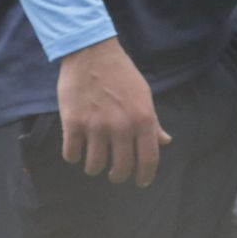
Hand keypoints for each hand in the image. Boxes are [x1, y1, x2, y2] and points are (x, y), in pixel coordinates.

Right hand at [57, 38, 168, 186]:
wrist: (92, 54)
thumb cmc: (122, 74)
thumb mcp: (144, 96)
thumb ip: (153, 122)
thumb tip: (165, 141)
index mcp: (143, 119)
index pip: (148, 158)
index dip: (145, 175)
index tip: (141, 182)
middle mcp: (121, 126)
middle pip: (121, 168)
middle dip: (118, 176)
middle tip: (115, 174)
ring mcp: (96, 126)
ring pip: (94, 166)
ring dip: (95, 168)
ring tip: (95, 161)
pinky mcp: (72, 124)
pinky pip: (71, 155)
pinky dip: (74, 156)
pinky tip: (77, 150)